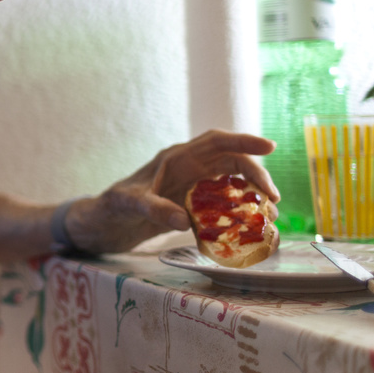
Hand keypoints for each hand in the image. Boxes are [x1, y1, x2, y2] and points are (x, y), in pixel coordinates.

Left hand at [65, 130, 278, 253]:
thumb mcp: (128, 205)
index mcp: (175, 159)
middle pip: (232, 163)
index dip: (243, 141)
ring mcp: (191, 188)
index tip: (270, 147)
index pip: (215, 142)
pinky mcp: (191, 207)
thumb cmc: (110, 208)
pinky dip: (237, 216)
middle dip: (256, 177)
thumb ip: (153, 209)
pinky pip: (222, 207)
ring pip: (231, 185)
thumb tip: (184, 220)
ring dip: (251, 198)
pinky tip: (250, 231)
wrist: (100, 225)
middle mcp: (188, 169)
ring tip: (269, 217)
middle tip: (273, 199)